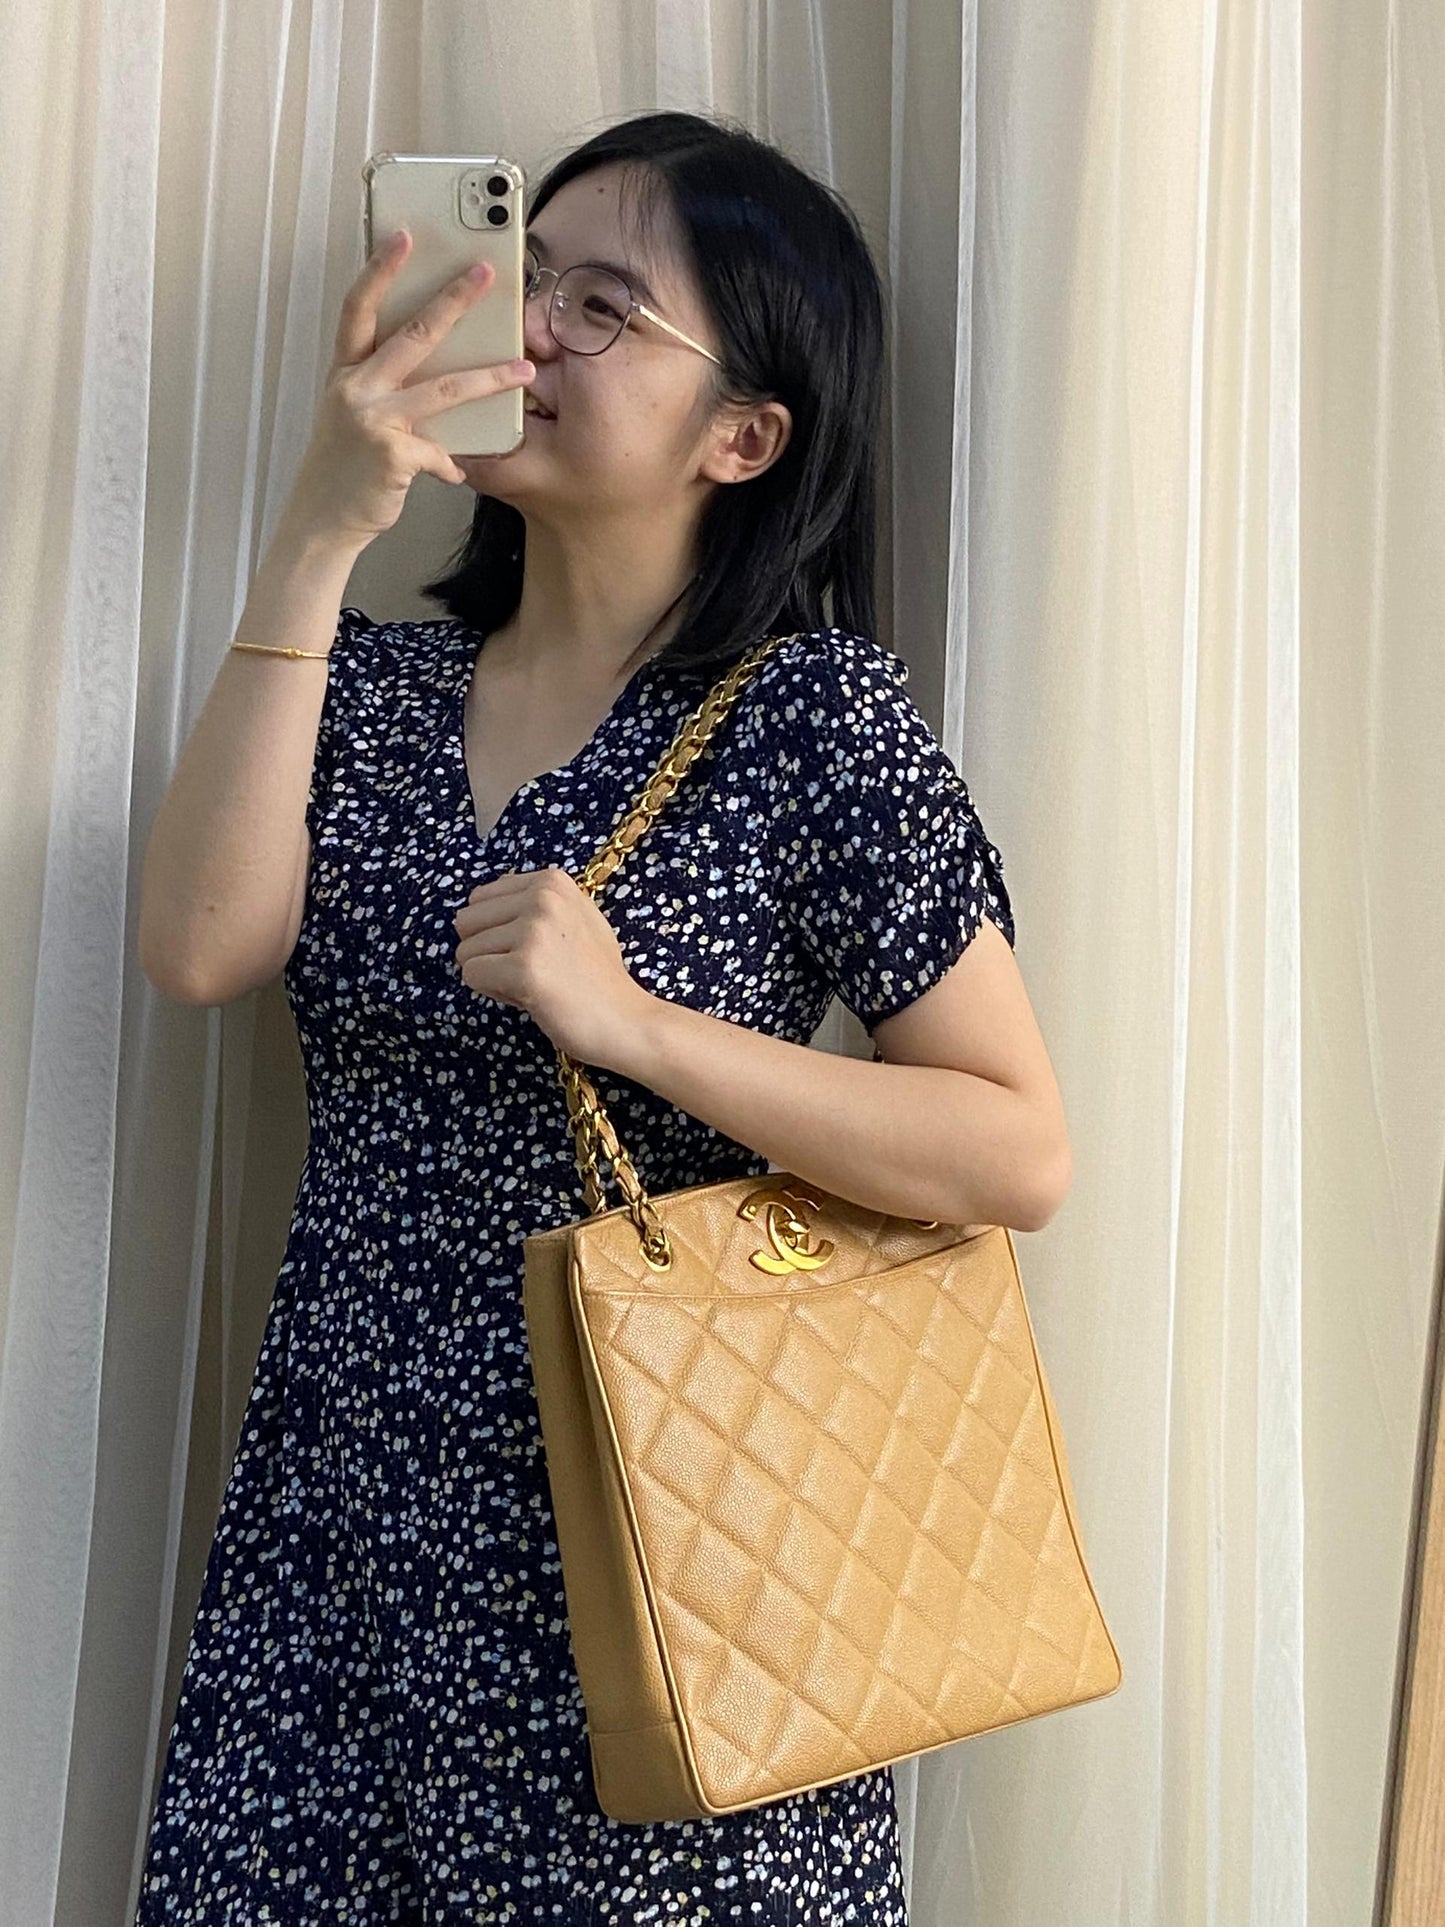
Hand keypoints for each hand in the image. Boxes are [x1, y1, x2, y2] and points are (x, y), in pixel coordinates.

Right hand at [285, 228, 533, 549]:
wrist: (323, 519)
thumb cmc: (345, 465)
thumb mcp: (355, 415)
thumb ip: (386, 388)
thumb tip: (436, 368)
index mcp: (347, 371)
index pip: (361, 308)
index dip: (381, 269)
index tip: (404, 235)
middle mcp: (356, 387)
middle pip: (413, 333)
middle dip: (453, 300)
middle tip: (484, 272)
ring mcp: (373, 419)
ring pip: (443, 389)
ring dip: (489, 379)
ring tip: (524, 370)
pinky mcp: (392, 454)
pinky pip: (440, 453)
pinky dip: (451, 463)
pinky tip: (455, 473)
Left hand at [451, 866, 653, 1066]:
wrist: (626, 1020)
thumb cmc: (598, 976)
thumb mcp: (575, 918)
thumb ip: (535, 903)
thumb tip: (480, 901)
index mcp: (552, 881)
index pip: (480, 900)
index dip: (499, 931)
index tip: (539, 949)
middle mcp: (542, 897)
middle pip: (466, 922)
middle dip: (489, 952)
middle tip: (533, 969)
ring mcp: (533, 931)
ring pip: (465, 952)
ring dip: (494, 975)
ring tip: (536, 983)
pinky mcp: (524, 967)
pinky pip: (470, 976)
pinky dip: (494, 993)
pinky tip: (530, 997)